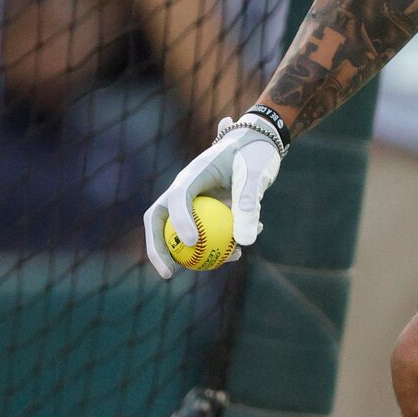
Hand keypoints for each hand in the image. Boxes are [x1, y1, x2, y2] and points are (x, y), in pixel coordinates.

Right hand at [142, 114, 284, 278]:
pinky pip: (205, 233)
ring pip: (180, 233)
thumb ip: (249, 205)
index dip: (180, 221)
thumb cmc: (255, 153)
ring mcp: (193, 201)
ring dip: (192, 253)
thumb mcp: (255, 176)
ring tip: (216, 264)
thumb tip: (245, 242)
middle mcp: (185, 189)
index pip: (177, 198)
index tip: (193, 242)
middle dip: (158, 249)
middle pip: (160, 221)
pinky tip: (239, 254)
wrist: (259, 142)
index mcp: (192, 174)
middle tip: (168, 274)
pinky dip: (218, 245)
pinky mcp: (206, 210)